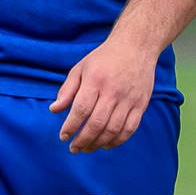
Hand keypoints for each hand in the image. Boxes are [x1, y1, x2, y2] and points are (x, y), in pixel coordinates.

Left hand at [51, 36, 156, 152]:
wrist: (136, 46)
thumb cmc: (105, 57)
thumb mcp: (81, 68)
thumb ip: (67, 90)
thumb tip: (54, 110)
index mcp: (95, 80)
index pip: (81, 109)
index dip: (71, 126)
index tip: (63, 137)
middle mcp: (113, 91)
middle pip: (96, 123)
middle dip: (83, 140)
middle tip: (74, 148)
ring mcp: (129, 99)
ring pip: (113, 129)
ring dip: (98, 143)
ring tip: (87, 148)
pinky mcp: (141, 104)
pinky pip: (130, 128)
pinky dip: (118, 140)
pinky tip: (107, 144)